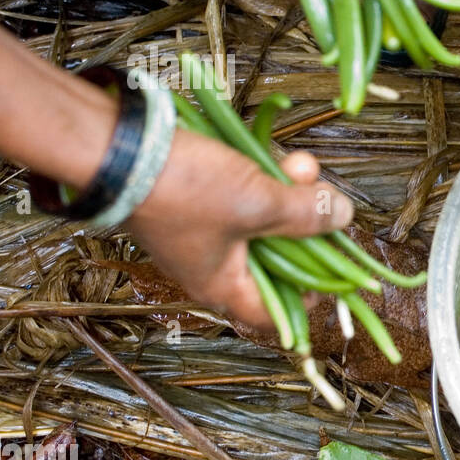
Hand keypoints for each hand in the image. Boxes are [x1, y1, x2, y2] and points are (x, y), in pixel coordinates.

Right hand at [126, 132, 352, 328]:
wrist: (116, 146)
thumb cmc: (184, 189)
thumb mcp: (258, 203)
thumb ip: (305, 215)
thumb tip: (344, 218)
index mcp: (223, 286)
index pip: (276, 313)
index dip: (312, 296)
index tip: (338, 270)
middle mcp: (212, 266)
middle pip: (280, 257)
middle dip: (307, 224)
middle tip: (324, 198)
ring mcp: (205, 231)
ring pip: (266, 220)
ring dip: (289, 192)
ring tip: (301, 165)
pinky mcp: (199, 198)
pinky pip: (244, 196)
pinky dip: (264, 178)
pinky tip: (278, 155)